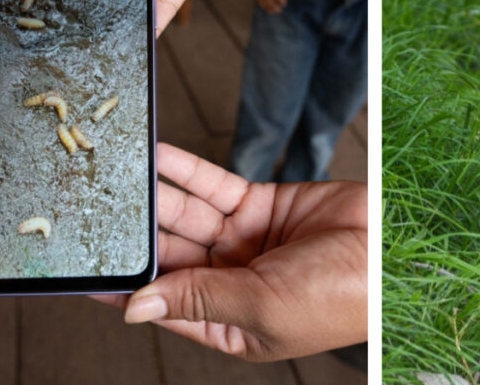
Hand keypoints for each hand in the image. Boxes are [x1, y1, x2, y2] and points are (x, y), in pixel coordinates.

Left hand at [94, 143, 366, 360]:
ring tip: (119, 174)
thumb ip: (198, 299)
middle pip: (171, 255)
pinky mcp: (260, 204)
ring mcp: (245, 241)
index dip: (126, 286)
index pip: (164, 303)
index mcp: (229, 323)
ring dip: (156, 197)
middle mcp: (231, 282)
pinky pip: (214, 186)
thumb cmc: (341, 298)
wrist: (394, 251)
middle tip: (94, 206)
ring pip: (187, 216)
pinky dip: (185, 171)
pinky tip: (156, 157)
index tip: (84, 270)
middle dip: (139, 233)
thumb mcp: (261, 307)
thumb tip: (136, 308)